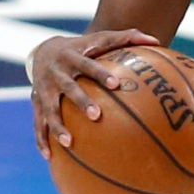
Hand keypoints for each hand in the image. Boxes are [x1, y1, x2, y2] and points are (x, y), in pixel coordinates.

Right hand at [27, 28, 162, 157]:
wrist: (43, 51)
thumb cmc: (83, 48)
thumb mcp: (101, 39)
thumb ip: (128, 38)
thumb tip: (157, 40)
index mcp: (73, 57)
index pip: (88, 65)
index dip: (101, 74)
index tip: (116, 84)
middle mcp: (57, 73)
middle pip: (69, 88)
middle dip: (81, 101)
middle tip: (96, 116)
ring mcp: (44, 89)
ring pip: (49, 109)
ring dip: (57, 126)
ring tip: (69, 143)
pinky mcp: (36, 102)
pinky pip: (38, 123)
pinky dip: (41, 139)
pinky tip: (50, 156)